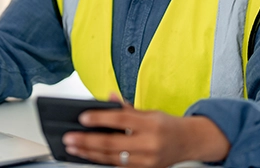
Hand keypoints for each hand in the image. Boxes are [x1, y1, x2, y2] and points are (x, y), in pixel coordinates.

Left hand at [62, 95, 229, 167]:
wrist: (189, 142)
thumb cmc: (168, 125)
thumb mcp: (150, 111)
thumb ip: (127, 107)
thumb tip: (108, 97)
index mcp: (151, 123)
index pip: (121, 119)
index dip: (100, 118)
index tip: (83, 118)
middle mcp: (149, 143)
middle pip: (113, 143)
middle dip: (88, 141)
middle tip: (70, 138)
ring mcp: (147, 160)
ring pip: (112, 158)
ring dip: (90, 153)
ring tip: (74, 148)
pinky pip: (119, 166)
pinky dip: (102, 160)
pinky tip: (89, 156)